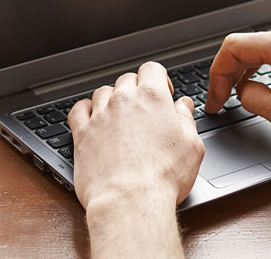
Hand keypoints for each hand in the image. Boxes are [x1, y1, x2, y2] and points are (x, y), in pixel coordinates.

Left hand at [68, 61, 205, 209]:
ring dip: (111, 99)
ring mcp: (100, 115)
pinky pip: (78, 110)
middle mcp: (123, 100)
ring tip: (119, 117)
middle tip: (143, 111)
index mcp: (152, 98)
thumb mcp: (191, 146)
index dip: (159, 79)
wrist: (130, 200)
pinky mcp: (82, 133)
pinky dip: (85, 110)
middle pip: (126, 79)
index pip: (152, 69)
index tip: (163, 93)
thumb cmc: (163, 177)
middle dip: (136, 90)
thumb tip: (184, 105)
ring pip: (102, 92)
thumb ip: (187, 119)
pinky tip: (91, 117)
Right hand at [204, 18, 270, 145]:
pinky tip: (261, 82)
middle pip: (246, 44)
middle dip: (229, 74)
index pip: (233, 47)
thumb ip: (252, 99)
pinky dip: (264, 64)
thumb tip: (241, 90)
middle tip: (222, 102)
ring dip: (246, 69)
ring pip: (261, 45)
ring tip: (238, 95)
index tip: (216, 99)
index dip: (217, 75)